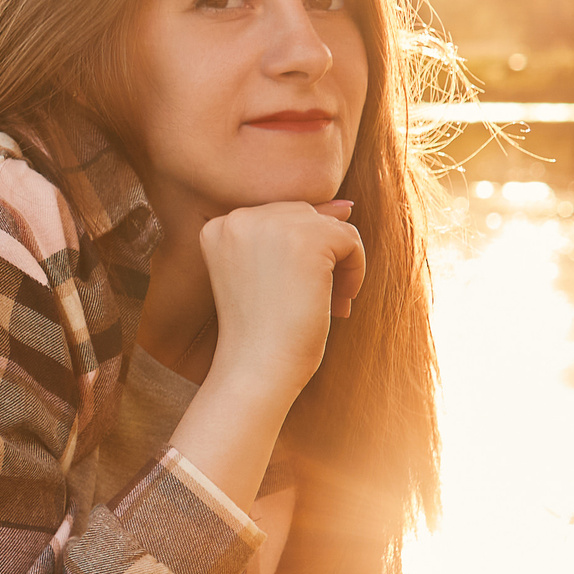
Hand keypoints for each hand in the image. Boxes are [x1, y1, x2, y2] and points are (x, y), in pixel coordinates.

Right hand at [199, 199, 365, 397]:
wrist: (257, 367)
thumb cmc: (263, 330)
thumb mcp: (271, 274)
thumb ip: (297, 234)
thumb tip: (345, 205)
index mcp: (218, 226)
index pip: (278, 218)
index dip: (296, 256)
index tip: (292, 294)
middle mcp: (239, 217)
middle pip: (304, 216)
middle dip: (320, 257)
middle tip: (317, 300)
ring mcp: (271, 224)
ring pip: (330, 226)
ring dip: (340, 264)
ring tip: (332, 302)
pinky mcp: (307, 237)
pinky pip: (351, 239)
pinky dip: (355, 271)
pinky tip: (339, 302)